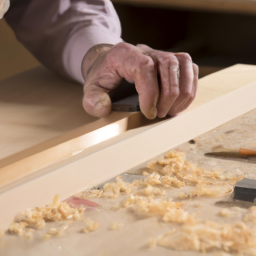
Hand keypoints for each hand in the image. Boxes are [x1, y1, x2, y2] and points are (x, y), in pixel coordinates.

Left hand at [82, 42, 197, 118]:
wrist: (110, 62)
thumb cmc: (103, 75)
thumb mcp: (91, 87)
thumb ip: (92, 99)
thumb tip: (104, 109)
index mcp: (125, 54)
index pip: (145, 68)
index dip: (150, 93)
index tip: (148, 113)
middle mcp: (146, 50)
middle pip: (168, 65)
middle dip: (168, 96)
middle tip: (160, 114)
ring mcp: (160, 54)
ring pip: (183, 64)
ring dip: (182, 92)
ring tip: (172, 111)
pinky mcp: (171, 60)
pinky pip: (189, 68)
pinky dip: (189, 87)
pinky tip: (179, 103)